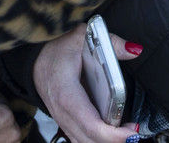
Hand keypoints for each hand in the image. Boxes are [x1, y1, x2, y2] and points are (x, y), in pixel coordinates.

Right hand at [33, 27, 140, 142]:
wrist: (34, 59)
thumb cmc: (55, 50)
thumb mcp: (81, 36)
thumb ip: (111, 43)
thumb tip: (134, 51)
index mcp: (66, 93)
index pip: (89, 123)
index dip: (111, 134)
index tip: (131, 131)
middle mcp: (62, 112)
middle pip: (88, 138)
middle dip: (113, 140)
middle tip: (134, 131)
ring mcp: (62, 120)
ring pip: (83, 142)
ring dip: (105, 142)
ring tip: (126, 133)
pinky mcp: (65, 122)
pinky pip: (79, 139)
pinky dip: (96, 140)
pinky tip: (112, 134)